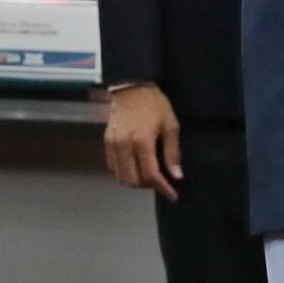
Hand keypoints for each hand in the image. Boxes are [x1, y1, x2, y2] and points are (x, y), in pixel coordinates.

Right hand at [102, 84, 182, 200]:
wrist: (131, 87)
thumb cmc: (154, 104)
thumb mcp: (171, 125)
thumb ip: (172, 152)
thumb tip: (176, 176)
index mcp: (142, 141)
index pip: (150, 174)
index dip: (162, 188)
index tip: (172, 195)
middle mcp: (124, 145)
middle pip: (133, 180)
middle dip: (148, 186)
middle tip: (160, 182)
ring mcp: (113, 144)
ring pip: (120, 176)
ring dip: (135, 181)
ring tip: (148, 175)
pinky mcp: (107, 142)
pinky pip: (113, 166)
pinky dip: (124, 172)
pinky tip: (135, 167)